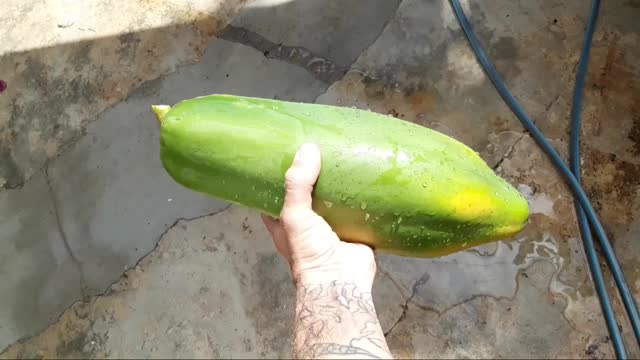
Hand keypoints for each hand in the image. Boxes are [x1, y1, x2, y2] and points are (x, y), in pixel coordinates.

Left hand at [262, 144, 376, 288]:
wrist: (341, 280)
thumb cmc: (309, 253)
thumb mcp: (294, 215)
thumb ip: (297, 184)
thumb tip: (308, 150)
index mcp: (285, 222)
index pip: (276, 195)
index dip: (280, 177)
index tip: (287, 155)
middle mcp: (308, 224)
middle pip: (309, 194)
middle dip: (314, 177)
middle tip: (321, 150)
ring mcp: (332, 228)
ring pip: (335, 201)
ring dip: (340, 186)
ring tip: (345, 157)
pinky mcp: (355, 231)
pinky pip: (359, 211)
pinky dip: (363, 199)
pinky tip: (369, 179)